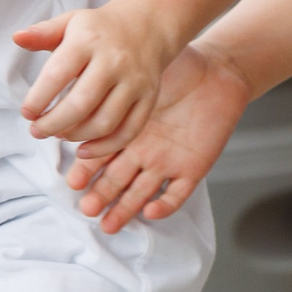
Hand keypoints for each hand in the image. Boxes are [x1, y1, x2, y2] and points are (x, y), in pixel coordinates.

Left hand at [16, 0, 176, 146]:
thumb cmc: (98, 29)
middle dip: (53, 124)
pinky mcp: (148, 98)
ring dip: (75, 136)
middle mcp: (114, 61)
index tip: (26, 113)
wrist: (146, 25)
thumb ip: (42, 33)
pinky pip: (128, 132)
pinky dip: (104, 148)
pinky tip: (83, 150)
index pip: (57, 73)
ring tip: (59, 134)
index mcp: (88, 39)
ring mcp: (134, 81)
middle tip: (37, 131)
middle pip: (81, 103)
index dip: (38, 98)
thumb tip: (17, 37)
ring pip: (104, 122)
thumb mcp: (69, 22)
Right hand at [64, 41, 250, 233]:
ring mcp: (166, 161)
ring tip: (109, 225)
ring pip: (140, 192)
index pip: (100, 155)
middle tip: (86, 209)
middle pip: (116, 179)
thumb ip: (116, 83)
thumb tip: (80, 78)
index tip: (72, 180)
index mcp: (127, 129)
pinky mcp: (193, 168)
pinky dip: (164, 205)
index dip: (86, 169)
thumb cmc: (180, 67)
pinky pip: (176, 193)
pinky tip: (149, 212)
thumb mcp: (143, 72)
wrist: (219, 72)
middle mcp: (143, 150)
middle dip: (101, 195)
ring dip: (124, 209)